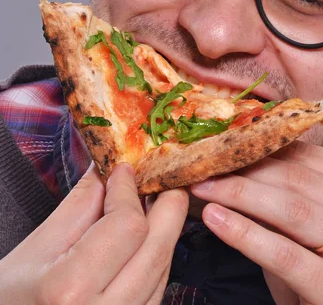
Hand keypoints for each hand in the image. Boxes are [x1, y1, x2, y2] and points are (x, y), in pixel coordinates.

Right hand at [0, 162, 187, 303]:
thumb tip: (109, 170)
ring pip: (163, 269)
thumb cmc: (10, 301)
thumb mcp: (36, 248)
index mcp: (72, 289)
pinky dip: (155, 258)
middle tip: (163, 179)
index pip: (128, 226)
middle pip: (158, 248)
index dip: (130, 191)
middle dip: (168, 205)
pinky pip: (156, 289)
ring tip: (155, 204)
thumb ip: (81, 204)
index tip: (125, 172)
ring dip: (164, 232)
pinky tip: (147, 238)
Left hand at [191, 141, 322, 304]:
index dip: (264, 149)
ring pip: (293, 211)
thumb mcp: (319, 221)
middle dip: (248, 170)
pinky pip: (285, 254)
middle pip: (301, 181)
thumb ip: (293, 187)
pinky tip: (215, 219)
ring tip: (205, 187)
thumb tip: (240, 150)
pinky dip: (244, 233)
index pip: (312, 158)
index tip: (226, 144)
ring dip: (241, 195)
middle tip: (207, 164)